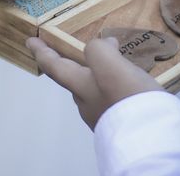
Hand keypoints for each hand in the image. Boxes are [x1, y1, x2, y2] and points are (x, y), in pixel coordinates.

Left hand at [27, 36, 162, 129]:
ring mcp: (102, 115)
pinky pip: (110, 98)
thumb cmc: (127, 98)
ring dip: (96, 74)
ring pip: (92, 89)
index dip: (42, 51)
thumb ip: (98, 50)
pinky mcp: (119, 121)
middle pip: (73, 78)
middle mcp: (87, 102)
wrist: (149, 139)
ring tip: (112, 63)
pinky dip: (113, 85)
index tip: (30, 41)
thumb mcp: (110, 65)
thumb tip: (104, 46)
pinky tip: (127, 84)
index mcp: (80, 86)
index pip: (54, 66)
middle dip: (71, 62)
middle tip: (76, 48)